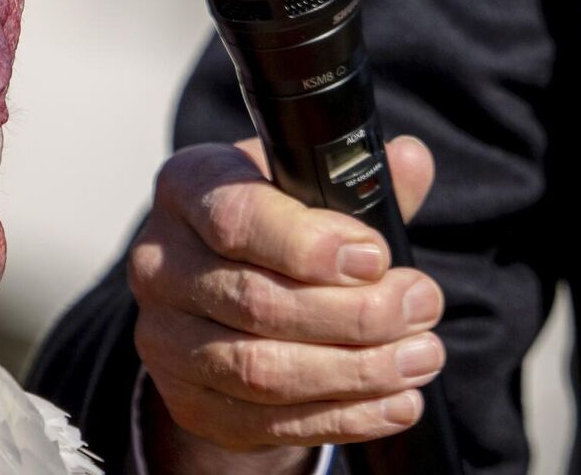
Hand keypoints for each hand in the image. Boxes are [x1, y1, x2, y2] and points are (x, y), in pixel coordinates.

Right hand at [128, 135, 442, 472]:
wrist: (221, 289)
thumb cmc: (270, 223)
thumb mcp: (305, 184)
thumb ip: (359, 178)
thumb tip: (410, 159)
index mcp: (186, 187)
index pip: (235, 218)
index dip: (309, 244)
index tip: (376, 257)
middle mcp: (160, 260)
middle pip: (256, 301)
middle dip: (355, 313)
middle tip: (420, 306)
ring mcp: (165, 336)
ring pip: (261, 370)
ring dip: (356, 371)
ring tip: (419, 356)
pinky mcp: (187, 398)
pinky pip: (266, 421)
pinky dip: (342, 416)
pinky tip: (395, 400)